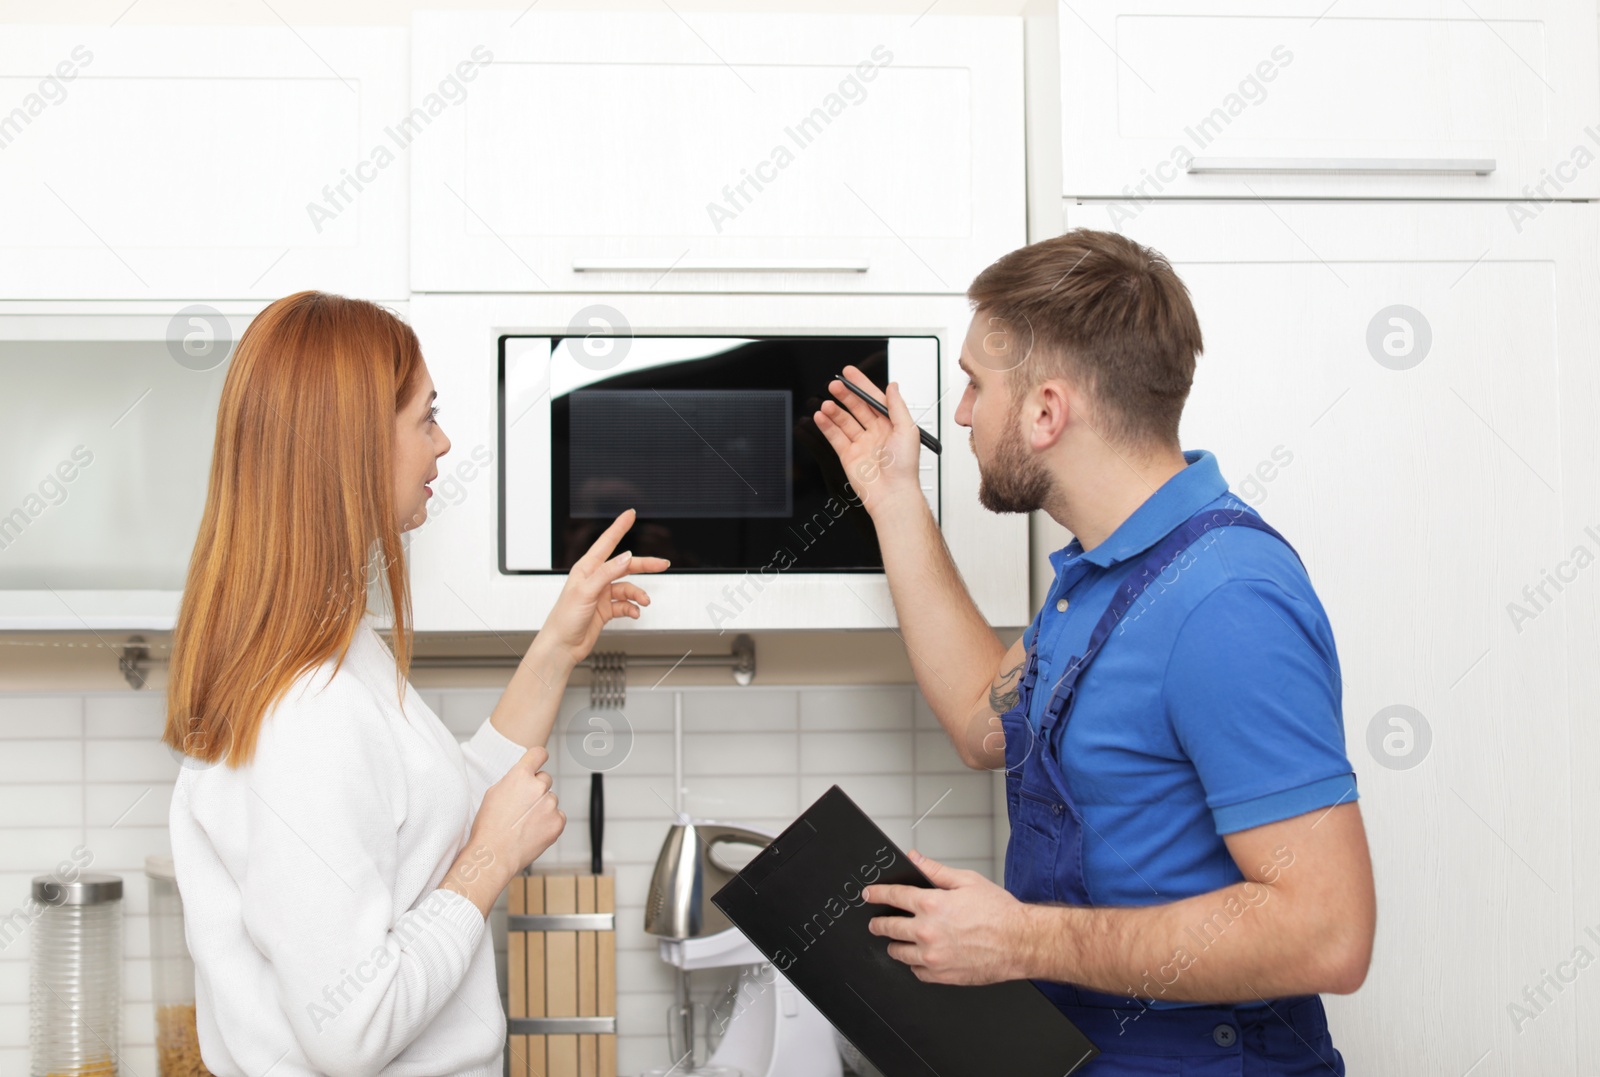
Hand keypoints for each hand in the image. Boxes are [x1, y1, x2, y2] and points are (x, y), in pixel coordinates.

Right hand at [472, 746, 565, 873]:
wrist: (494, 855)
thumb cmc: (489, 827)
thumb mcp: (494, 793)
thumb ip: (513, 780)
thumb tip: (524, 777)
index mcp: (520, 775)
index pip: (538, 754)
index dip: (539, 758)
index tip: (539, 762)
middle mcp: (538, 786)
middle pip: (545, 779)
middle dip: (536, 789)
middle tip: (523, 806)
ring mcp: (550, 804)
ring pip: (551, 799)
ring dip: (542, 807)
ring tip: (525, 823)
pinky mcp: (558, 821)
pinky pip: (558, 815)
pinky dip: (549, 822)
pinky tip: (533, 831)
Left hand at [540, 508, 670, 666]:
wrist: (562, 646)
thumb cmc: (564, 619)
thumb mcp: (586, 592)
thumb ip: (607, 573)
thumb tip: (625, 557)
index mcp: (586, 569)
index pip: (606, 543)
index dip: (619, 527)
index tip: (630, 514)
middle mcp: (594, 579)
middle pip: (625, 566)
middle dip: (644, 566)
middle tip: (662, 564)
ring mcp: (601, 594)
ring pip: (627, 587)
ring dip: (638, 594)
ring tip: (644, 601)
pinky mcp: (606, 609)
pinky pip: (625, 604)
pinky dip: (632, 608)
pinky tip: (635, 613)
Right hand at [814, 365, 925, 516]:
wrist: (892, 494)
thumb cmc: (904, 468)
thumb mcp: (907, 430)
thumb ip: (897, 406)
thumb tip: (893, 386)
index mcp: (891, 425)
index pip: (874, 399)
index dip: (862, 385)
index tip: (850, 373)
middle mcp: (876, 433)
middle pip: (857, 407)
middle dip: (845, 394)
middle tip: (834, 385)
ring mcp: (861, 444)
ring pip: (844, 421)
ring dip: (834, 410)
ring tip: (826, 402)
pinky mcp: (848, 456)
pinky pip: (835, 437)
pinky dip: (827, 426)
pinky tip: (821, 416)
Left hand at [865, 850, 1032, 984]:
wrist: (1020, 942)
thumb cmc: (999, 912)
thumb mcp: (967, 881)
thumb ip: (936, 871)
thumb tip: (915, 859)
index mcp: (932, 904)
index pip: (893, 896)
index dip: (877, 893)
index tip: (868, 894)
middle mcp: (927, 931)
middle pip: (888, 927)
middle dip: (878, 923)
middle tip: (875, 923)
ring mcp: (933, 955)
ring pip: (898, 952)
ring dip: (894, 945)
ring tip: (896, 941)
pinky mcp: (941, 975)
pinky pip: (916, 971)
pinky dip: (915, 964)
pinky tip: (920, 957)